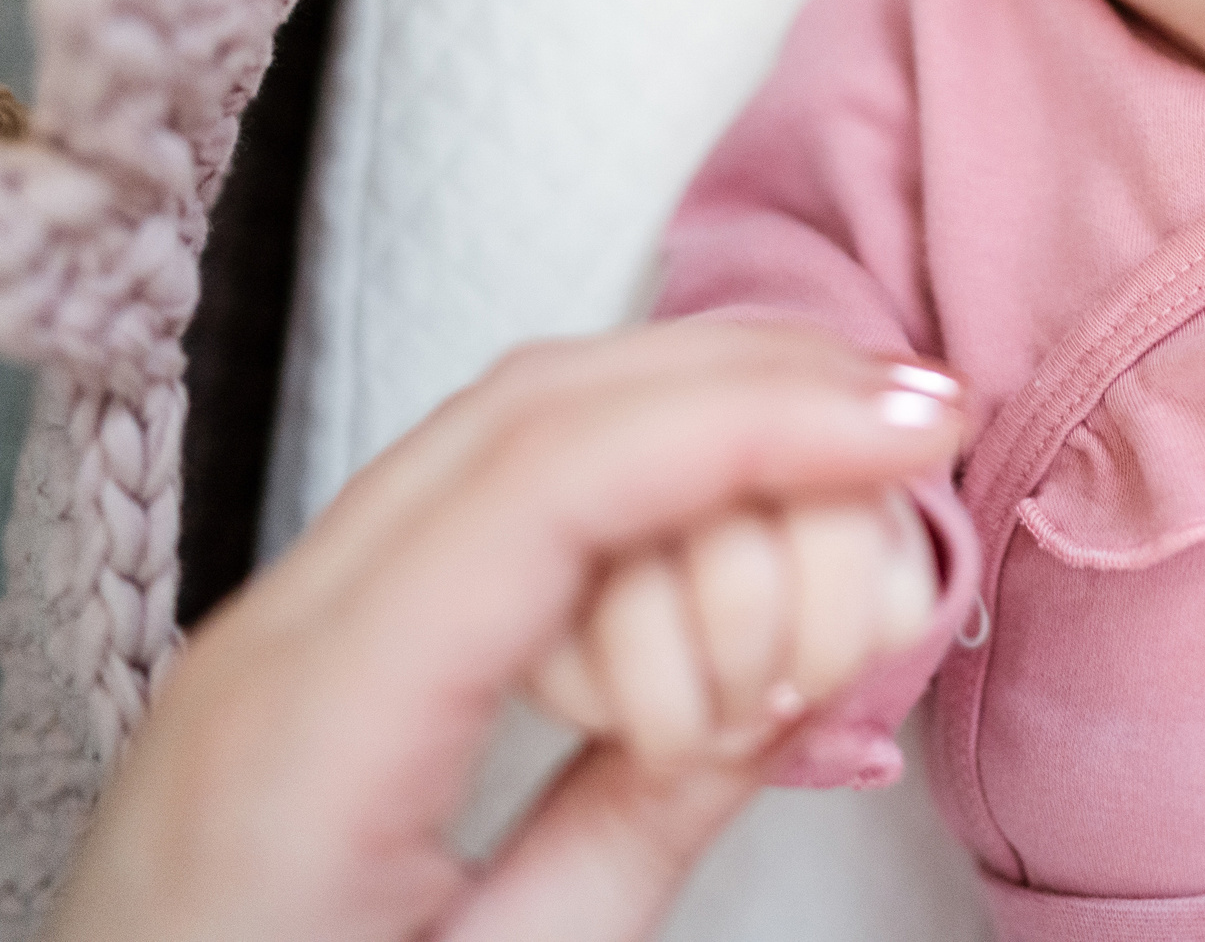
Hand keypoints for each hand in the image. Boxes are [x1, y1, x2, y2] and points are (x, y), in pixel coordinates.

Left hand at [46, 318, 966, 941]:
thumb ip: (652, 823)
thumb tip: (808, 682)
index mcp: (315, 720)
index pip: (554, 480)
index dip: (753, 424)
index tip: (916, 428)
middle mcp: (281, 625)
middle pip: (535, 405)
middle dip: (750, 381)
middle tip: (923, 414)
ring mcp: (285, 614)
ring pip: (512, 421)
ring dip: (698, 412)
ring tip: (854, 460)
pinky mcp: (316, 633)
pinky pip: (487, 491)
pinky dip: (629, 469)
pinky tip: (729, 509)